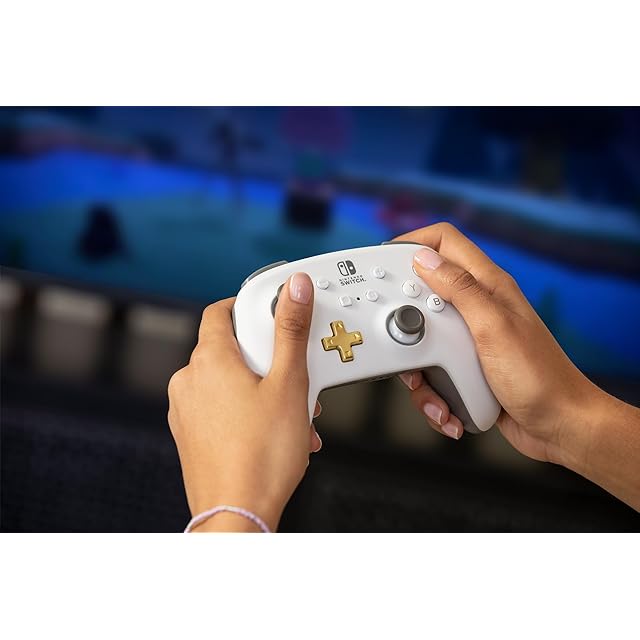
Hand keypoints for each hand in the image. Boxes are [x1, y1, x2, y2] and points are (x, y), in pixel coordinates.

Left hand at [168, 273, 320, 531]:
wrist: (238, 514)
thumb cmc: (262, 456)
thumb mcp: (289, 384)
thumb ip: (290, 330)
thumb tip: (293, 289)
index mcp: (209, 360)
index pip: (219, 311)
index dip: (246, 305)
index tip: (269, 311)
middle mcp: (189, 381)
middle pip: (229, 348)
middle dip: (266, 357)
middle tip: (294, 373)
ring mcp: (186, 410)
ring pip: (227, 381)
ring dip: (260, 387)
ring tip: (292, 411)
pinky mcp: (190, 435)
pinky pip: (219, 407)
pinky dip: (246, 409)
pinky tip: (274, 430)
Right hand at [393, 223, 604, 464]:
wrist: (559, 426)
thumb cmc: (540, 378)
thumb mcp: (494, 327)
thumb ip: (460, 289)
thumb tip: (425, 259)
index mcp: (487, 287)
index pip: (445, 242)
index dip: (413, 243)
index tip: (385, 262)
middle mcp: (477, 308)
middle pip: (422, 295)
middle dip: (405, 323)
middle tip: (402, 341)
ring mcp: (469, 339)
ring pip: (421, 340)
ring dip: (418, 371)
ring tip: (434, 392)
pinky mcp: (465, 367)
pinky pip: (432, 372)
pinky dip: (433, 395)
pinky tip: (449, 409)